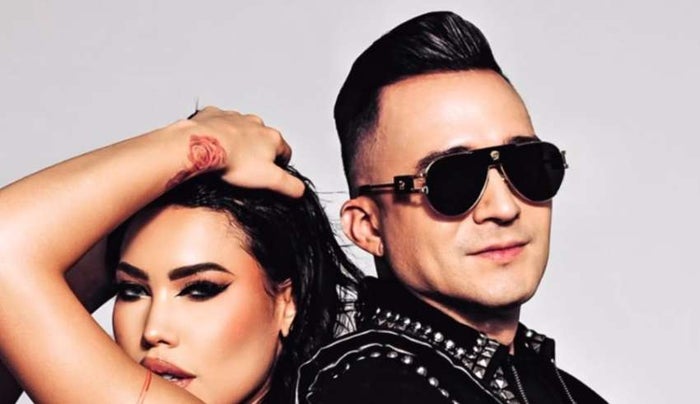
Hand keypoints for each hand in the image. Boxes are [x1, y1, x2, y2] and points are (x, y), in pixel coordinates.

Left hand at [183, 106, 304, 197]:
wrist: (202, 145)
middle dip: (257, 151)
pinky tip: (212, 145)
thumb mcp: (269, 180)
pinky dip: (218, 132)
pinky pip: (219, 122)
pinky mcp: (214, 114)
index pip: (285, 151)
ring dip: (238, 141)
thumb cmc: (234, 161)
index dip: (280, 164)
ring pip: (241, 129)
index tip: (270, 174)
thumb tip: (300, 190)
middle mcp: (255, 123)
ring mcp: (234, 117)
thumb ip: (289, 185)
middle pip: (263, 139)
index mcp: (272, 137)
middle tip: (245, 169)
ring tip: (227, 158)